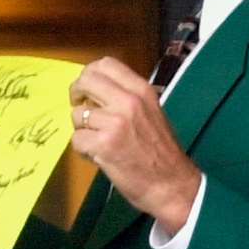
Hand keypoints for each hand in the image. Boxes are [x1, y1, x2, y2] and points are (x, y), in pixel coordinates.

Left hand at [69, 57, 200, 232]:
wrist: (172, 185)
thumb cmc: (161, 151)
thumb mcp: (151, 112)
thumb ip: (127, 98)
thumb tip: (96, 91)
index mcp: (141, 91)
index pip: (106, 64)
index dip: (90, 74)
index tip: (88, 89)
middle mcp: (128, 101)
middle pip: (86, 81)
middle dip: (76, 94)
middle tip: (79, 107)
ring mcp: (115, 123)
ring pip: (77, 115)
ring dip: (81, 129)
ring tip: (97, 140)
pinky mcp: (103, 145)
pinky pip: (76, 139)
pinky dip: (83, 149)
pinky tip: (97, 155)